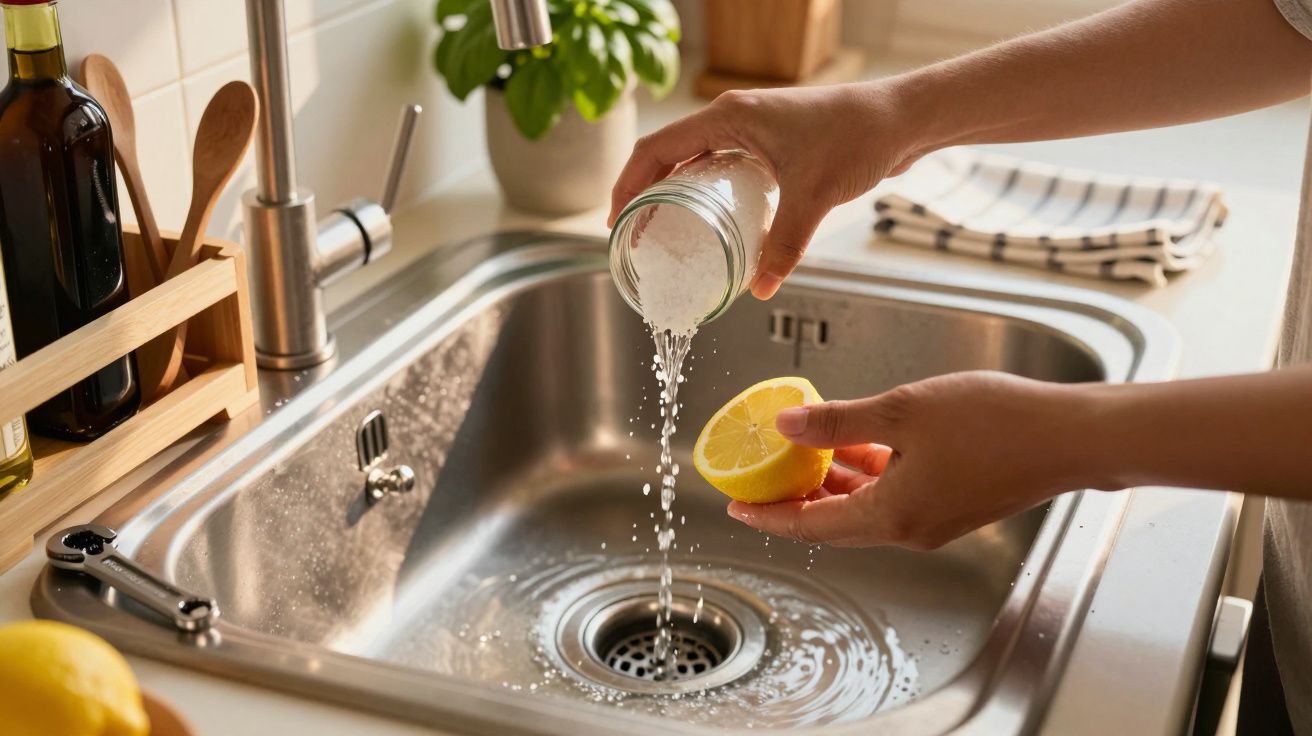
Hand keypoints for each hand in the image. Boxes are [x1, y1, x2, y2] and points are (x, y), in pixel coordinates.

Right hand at [609, 81, 923, 298]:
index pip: (657, 149)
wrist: (901, 119)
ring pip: (696, 162)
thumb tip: (761, 290)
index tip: (618, 224)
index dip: (628, 186)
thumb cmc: (858, 136)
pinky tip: (713, 225)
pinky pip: (723, 168)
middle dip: (644, 194)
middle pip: (668, 156)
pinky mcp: (771, 144)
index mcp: (728, 117)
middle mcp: (733, 119)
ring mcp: (751, 130)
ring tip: (664, 234)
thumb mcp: (814, 195)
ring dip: (675, 194)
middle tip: (635, 236)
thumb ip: (785, 243)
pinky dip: (708, 194)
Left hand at [727, 371, 1105, 549]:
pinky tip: (858, 446)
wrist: (1071, 438)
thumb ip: (839, 422)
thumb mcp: (903, 412)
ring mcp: (934, 521)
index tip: (735, 505)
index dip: (769, 514)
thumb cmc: (996, 423)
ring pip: (865, 509)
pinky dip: (868, 477)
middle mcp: (910, 530)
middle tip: (761, 479)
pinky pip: (894, 498)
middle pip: (834, 523)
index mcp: (891, 516)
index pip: (810, 525)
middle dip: (795, 501)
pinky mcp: (954, 506)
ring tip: (801, 455)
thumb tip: (784, 425)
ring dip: (832, 486)